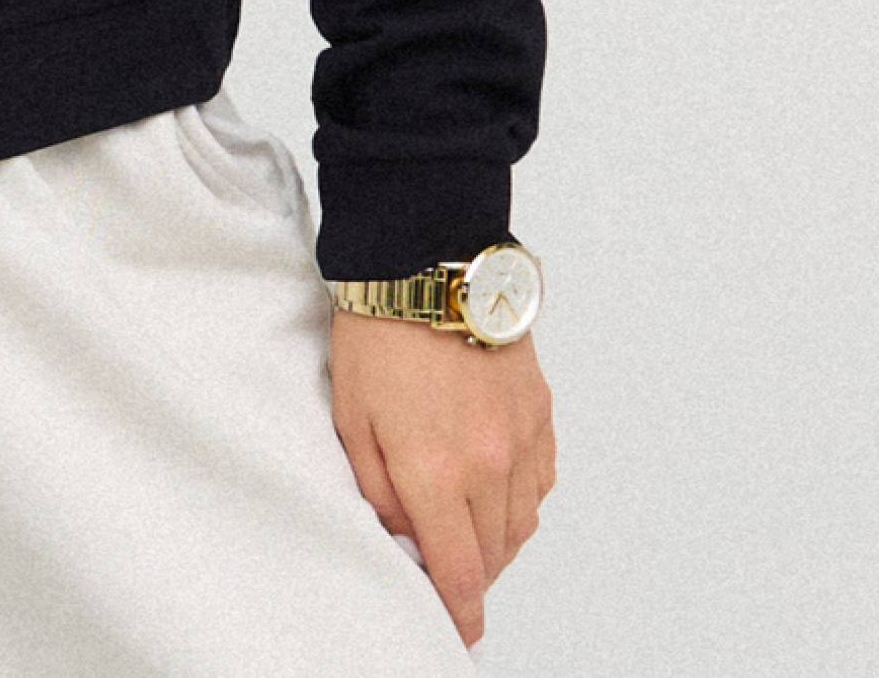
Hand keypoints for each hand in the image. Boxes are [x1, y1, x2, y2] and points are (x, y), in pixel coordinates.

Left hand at [328, 312, 555, 649]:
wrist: (428, 260)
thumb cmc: (378, 333)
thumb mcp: (351, 418)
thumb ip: (378, 490)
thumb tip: (404, 538)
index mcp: (436, 472)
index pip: (459, 573)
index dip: (460, 614)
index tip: (458, 632)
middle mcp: (489, 464)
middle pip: (493, 555)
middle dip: (471, 574)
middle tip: (446, 570)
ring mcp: (522, 437)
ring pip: (522, 523)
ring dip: (496, 539)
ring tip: (466, 530)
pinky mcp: (540, 410)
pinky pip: (540, 481)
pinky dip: (520, 497)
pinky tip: (494, 487)